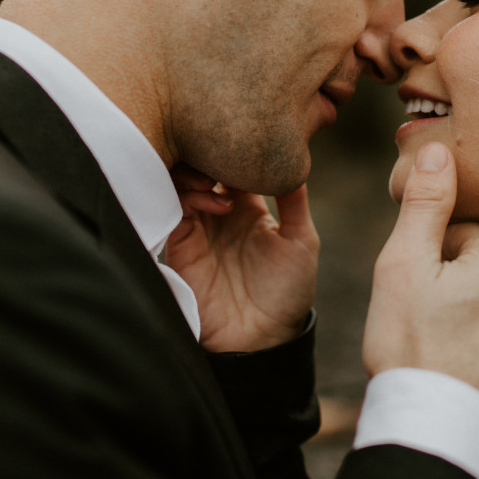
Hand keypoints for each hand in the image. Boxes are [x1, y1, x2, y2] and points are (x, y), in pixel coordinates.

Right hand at [165, 165, 319, 353]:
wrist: (261, 340)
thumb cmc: (288, 294)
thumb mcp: (303, 242)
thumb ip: (295, 202)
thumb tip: (297, 159)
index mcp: (248, 208)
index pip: (234, 164)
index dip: (238, 148)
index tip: (249, 138)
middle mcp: (220, 213)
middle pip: (204, 167)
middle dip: (211, 153)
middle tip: (227, 149)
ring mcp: (199, 227)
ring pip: (184, 181)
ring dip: (200, 170)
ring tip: (221, 176)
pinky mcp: (181, 244)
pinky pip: (175, 207)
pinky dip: (192, 195)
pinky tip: (217, 201)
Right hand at [364, 143, 478, 441]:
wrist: (436, 435)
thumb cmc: (410, 348)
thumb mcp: (401, 266)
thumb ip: (425, 203)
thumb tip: (440, 150)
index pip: (469, 245)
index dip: (437, 268)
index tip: (420, 300)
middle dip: (471, 300)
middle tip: (436, 334)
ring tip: (460, 365)